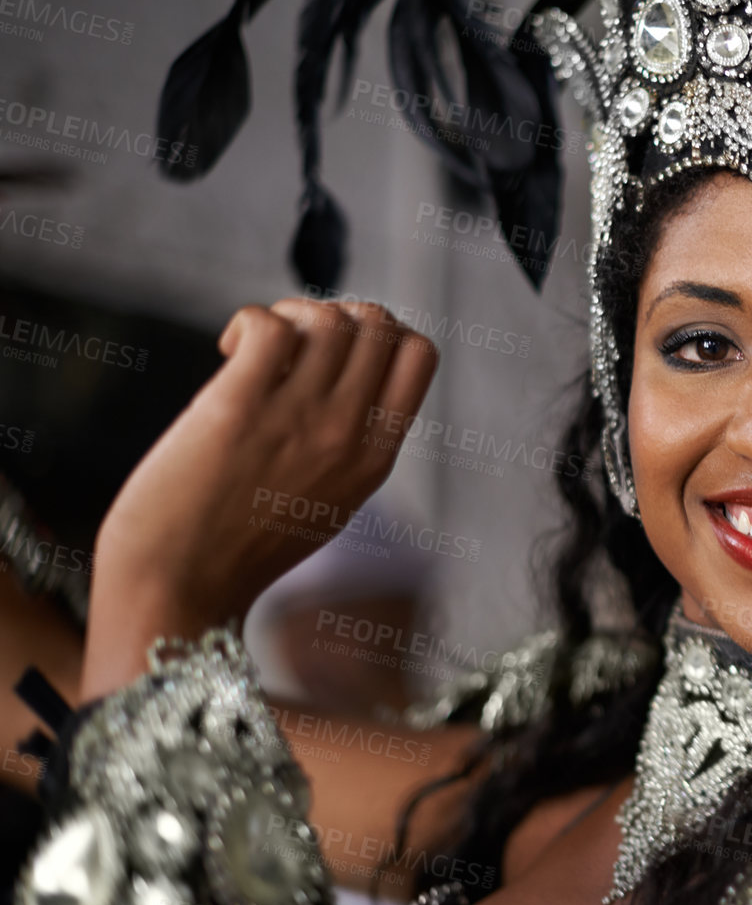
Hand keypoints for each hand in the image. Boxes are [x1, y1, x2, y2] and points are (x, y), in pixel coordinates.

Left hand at [82, 300, 438, 699]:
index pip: (420, 355)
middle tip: (294, 347)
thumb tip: (342, 373)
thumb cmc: (240, 550)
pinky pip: (270, 325)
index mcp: (376, 457)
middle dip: (336, 314)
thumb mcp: (329, 502)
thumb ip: (351, 445)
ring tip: (258, 349)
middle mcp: (348, 435)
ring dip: (293, 314)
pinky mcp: (239, 408)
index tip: (339, 354)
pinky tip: (230, 351)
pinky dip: (251, 321)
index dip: (382, 333)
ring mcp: (298, 420)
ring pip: (330, 317)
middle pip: (378, 323)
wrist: (179, 589)